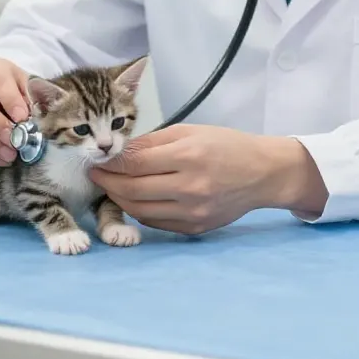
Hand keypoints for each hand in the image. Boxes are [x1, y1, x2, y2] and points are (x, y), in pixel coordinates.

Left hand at [89, 124, 326, 234]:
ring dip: (120, 199)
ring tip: (110, 188)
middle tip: (95, 175)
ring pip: (140, 210)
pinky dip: (140, 211)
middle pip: (133, 190)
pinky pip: (156, 222)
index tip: (97, 159)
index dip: (110, 163)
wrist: (263, 174)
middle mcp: (190, 187)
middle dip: (107, 183)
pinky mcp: (195, 227)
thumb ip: (153, 142)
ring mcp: (193, 211)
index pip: (135, 163)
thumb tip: (120, 152)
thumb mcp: (190, 131)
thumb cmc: (226, 146)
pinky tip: (135, 199)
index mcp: (188, 156)